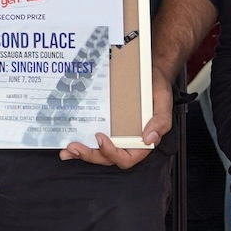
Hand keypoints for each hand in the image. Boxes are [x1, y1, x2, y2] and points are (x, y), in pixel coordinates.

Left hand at [59, 76, 173, 166]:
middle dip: (90, 155)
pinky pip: (93, 138)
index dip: (112, 153)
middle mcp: (127, 142)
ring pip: (98, 152)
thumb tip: (149, 138)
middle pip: (107, 158)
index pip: (126, 158)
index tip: (100, 138)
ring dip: (82, 153)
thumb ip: (160, 122)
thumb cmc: (156, 88)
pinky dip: (81, 141)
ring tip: (67, 150)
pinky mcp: (106, 126)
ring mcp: (115, 135)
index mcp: (142, 142)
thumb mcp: (163, 102)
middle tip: (74, 147)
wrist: (149, 72)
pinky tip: (68, 141)